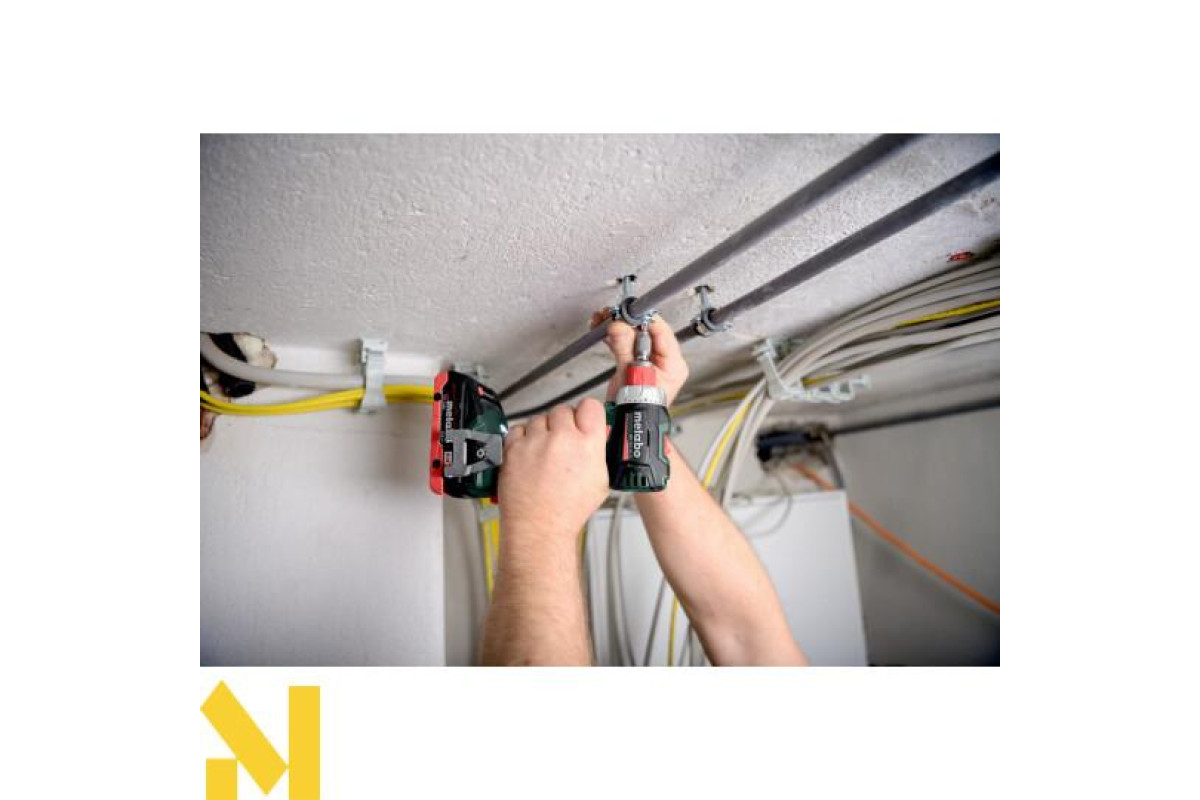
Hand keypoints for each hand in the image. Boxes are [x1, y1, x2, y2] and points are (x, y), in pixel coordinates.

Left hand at [499, 398, 609, 543]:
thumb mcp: (600, 481)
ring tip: (544, 452)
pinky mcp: (514, 448)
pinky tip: (529, 453)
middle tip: (562, 441)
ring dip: (542, 431)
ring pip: (540, 419)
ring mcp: (535, 442)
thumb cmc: (567, 512)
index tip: (584, 419)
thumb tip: (595, 437)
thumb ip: (597, 453)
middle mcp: (561, 438)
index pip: (590, 406)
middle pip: (563, 410)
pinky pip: (518, 429)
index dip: (587, 413)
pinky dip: (523, 438)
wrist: (539, 527)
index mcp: (588, 444)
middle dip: (563, 424)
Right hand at [590, 311, 689, 405]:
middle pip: (647, 331)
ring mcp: (650, 361)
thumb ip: (624, 349)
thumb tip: (618, 327)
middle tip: (612, 315)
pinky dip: (613, 335)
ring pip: (635, 335)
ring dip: (617, 326)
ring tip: (603, 319)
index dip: (644, 320)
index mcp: (673, 364)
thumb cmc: (638, 408)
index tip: (627, 313)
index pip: (662, 332)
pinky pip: (626, 342)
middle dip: (627, 321)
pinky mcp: (635, 362)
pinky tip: (602, 328)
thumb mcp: (631, 376)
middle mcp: (664, 360)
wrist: (627, 424)